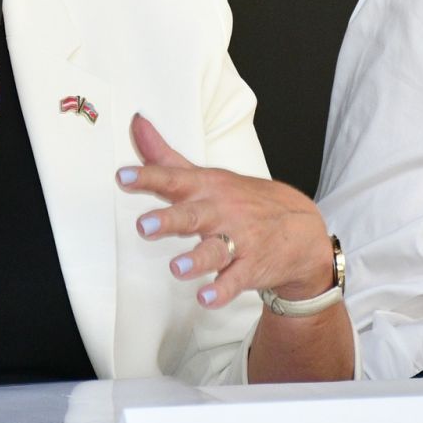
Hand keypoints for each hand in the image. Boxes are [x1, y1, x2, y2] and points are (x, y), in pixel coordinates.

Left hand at [117, 113, 335, 309]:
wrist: (300, 227)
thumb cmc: (242, 201)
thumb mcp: (206, 176)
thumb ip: (165, 157)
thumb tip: (137, 123)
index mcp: (207, 188)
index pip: (174, 180)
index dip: (147, 177)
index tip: (122, 177)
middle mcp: (221, 212)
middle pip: (193, 215)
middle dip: (169, 220)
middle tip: (144, 225)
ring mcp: (239, 240)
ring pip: (215, 250)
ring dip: (196, 259)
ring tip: (177, 267)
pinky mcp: (251, 267)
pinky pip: (235, 280)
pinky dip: (222, 291)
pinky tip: (207, 298)